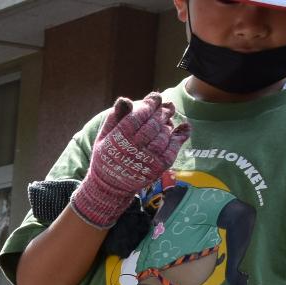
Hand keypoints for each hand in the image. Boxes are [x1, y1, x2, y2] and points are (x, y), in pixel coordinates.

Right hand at [72, 93, 188, 228]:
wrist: (110, 187)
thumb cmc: (107, 157)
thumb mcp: (104, 136)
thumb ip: (115, 118)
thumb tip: (125, 99)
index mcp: (118, 139)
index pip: (138, 116)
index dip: (149, 104)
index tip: (155, 97)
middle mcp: (133, 149)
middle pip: (153, 125)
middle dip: (162, 112)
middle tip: (167, 106)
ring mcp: (147, 160)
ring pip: (163, 136)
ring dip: (168, 124)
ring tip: (168, 119)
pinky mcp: (158, 168)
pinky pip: (172, 149)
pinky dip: (179, 138)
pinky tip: (182, 129)